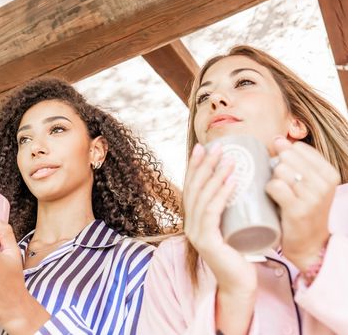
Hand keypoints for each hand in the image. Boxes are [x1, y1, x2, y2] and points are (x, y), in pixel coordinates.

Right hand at [183, 143, 256, 292]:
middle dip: (205, 165)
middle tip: (219, 147)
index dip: (195, 166)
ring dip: (216, 175)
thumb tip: (242, 183)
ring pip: (203, 197)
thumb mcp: (230, 226)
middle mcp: (189, 224)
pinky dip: (221, 194)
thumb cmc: (239, 254)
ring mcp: (196, 233)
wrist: (239, 283)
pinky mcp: (207, 241)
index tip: (204, 147)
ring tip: (230, 160)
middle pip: (194, 188)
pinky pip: (212, 212)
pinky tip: (231, 182)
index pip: (191, 187)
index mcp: (193, 219)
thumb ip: (229, 210)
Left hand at [266, 138, 339, 270]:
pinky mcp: (298, 209)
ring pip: (280, 170)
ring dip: (272, 180)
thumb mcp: (307, 182)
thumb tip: (277, 138)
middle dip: (277, 169)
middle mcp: (324, 183)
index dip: (285, 157)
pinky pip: (275, 186)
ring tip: (279, 195)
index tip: (288, 173)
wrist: (308, 244)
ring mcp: (312, 197)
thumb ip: (295, 161)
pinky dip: (268, 190)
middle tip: (282, 186)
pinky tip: (273, 199)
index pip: (298, 148)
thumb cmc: (302, 209)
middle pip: (286, 158)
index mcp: (329, 173)